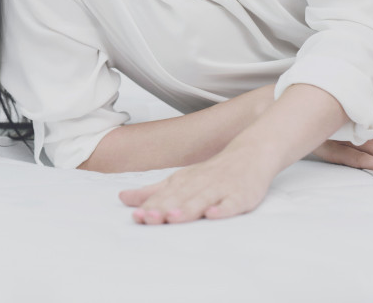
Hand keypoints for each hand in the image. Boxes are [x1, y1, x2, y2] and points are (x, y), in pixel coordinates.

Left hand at [118, 148, 275, 224]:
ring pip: (202, 199)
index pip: (163, 196)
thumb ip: (152, 191)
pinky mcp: (241, 196)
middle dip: (164, 209)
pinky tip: (212, 215)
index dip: (150, 207)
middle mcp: (199, 184)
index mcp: (182, 181)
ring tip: (173, 218)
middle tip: (148, 219)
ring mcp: (220, 189)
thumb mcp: (180, 180)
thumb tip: (122, 198)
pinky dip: (222, 209)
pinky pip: (231, 203)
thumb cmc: (211, 172)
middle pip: (179, 198)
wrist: (250, 153)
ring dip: (188, 209)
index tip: (135, 216)